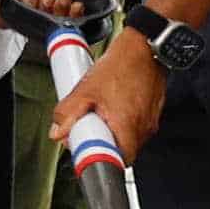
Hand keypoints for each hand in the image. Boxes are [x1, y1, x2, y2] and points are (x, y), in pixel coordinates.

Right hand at [10, 0, 110, 18]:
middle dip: (40, 11)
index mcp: (19, 3)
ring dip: (57, 11)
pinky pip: (70, 29)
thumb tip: (26, 5)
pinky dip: (73, 15)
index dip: (8, 19)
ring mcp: (51, 22)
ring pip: (50, 28)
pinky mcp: (70, 26)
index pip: (3, 19)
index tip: (24, 7)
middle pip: (30, 26)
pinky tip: (75, 4)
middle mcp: (34, 16)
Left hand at [52, 26, 164, 165]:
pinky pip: (134, 124)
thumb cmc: (122, 65)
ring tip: (99, 111)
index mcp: (128, 127)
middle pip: (120, 149)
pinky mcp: (151, 111)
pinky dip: (120, 119)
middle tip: (87, 126)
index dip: (97, 158)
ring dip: (110, 129)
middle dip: (101, 141)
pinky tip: (111, 104)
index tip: (85, 149)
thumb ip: (68, 113)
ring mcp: (149, 120)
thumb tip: (58, 131)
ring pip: (127, 137)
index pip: (116, 161)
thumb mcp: (86, 89)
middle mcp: (143, 128)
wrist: (144, 46)